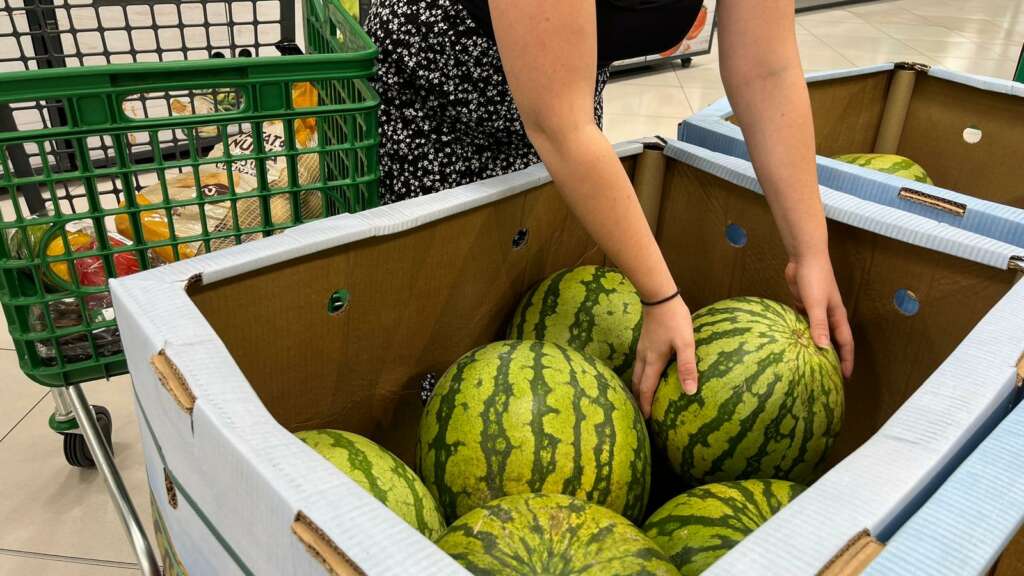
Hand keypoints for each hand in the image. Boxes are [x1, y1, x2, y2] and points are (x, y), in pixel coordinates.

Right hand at [631, 297, 698, 417]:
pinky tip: (647, 375)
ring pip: (636, 374)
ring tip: (642, 398)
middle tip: (642, 414)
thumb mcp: (685, 343)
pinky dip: (640, 376)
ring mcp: (642, 350)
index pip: (646, 389)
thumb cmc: (674, 319)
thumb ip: (687, 367)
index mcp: (653, 361)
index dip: (646, 406)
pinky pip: (639, 365)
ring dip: (638, 388)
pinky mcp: (644, 343)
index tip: (647, 420)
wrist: (659, 297)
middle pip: (637, 384)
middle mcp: (644, 358)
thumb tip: (690, 392)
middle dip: (638, 399)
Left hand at [784, 256, 853, 377]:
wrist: (804, 257)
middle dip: (832, 357)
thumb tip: (823, 348)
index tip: (845, 377)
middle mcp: (828, 315)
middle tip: (827, 375)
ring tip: (808, 363)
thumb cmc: (814, 279)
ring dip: (814, 345)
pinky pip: (802, 323)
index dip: (846, 360)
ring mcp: (815, 310)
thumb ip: (819, 325)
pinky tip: (792, 342)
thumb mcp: (816, 304)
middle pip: (832, 340)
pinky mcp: (802, 304)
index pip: (845, 343)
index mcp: (837, 316)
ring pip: (816, 333)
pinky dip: (800, 333)